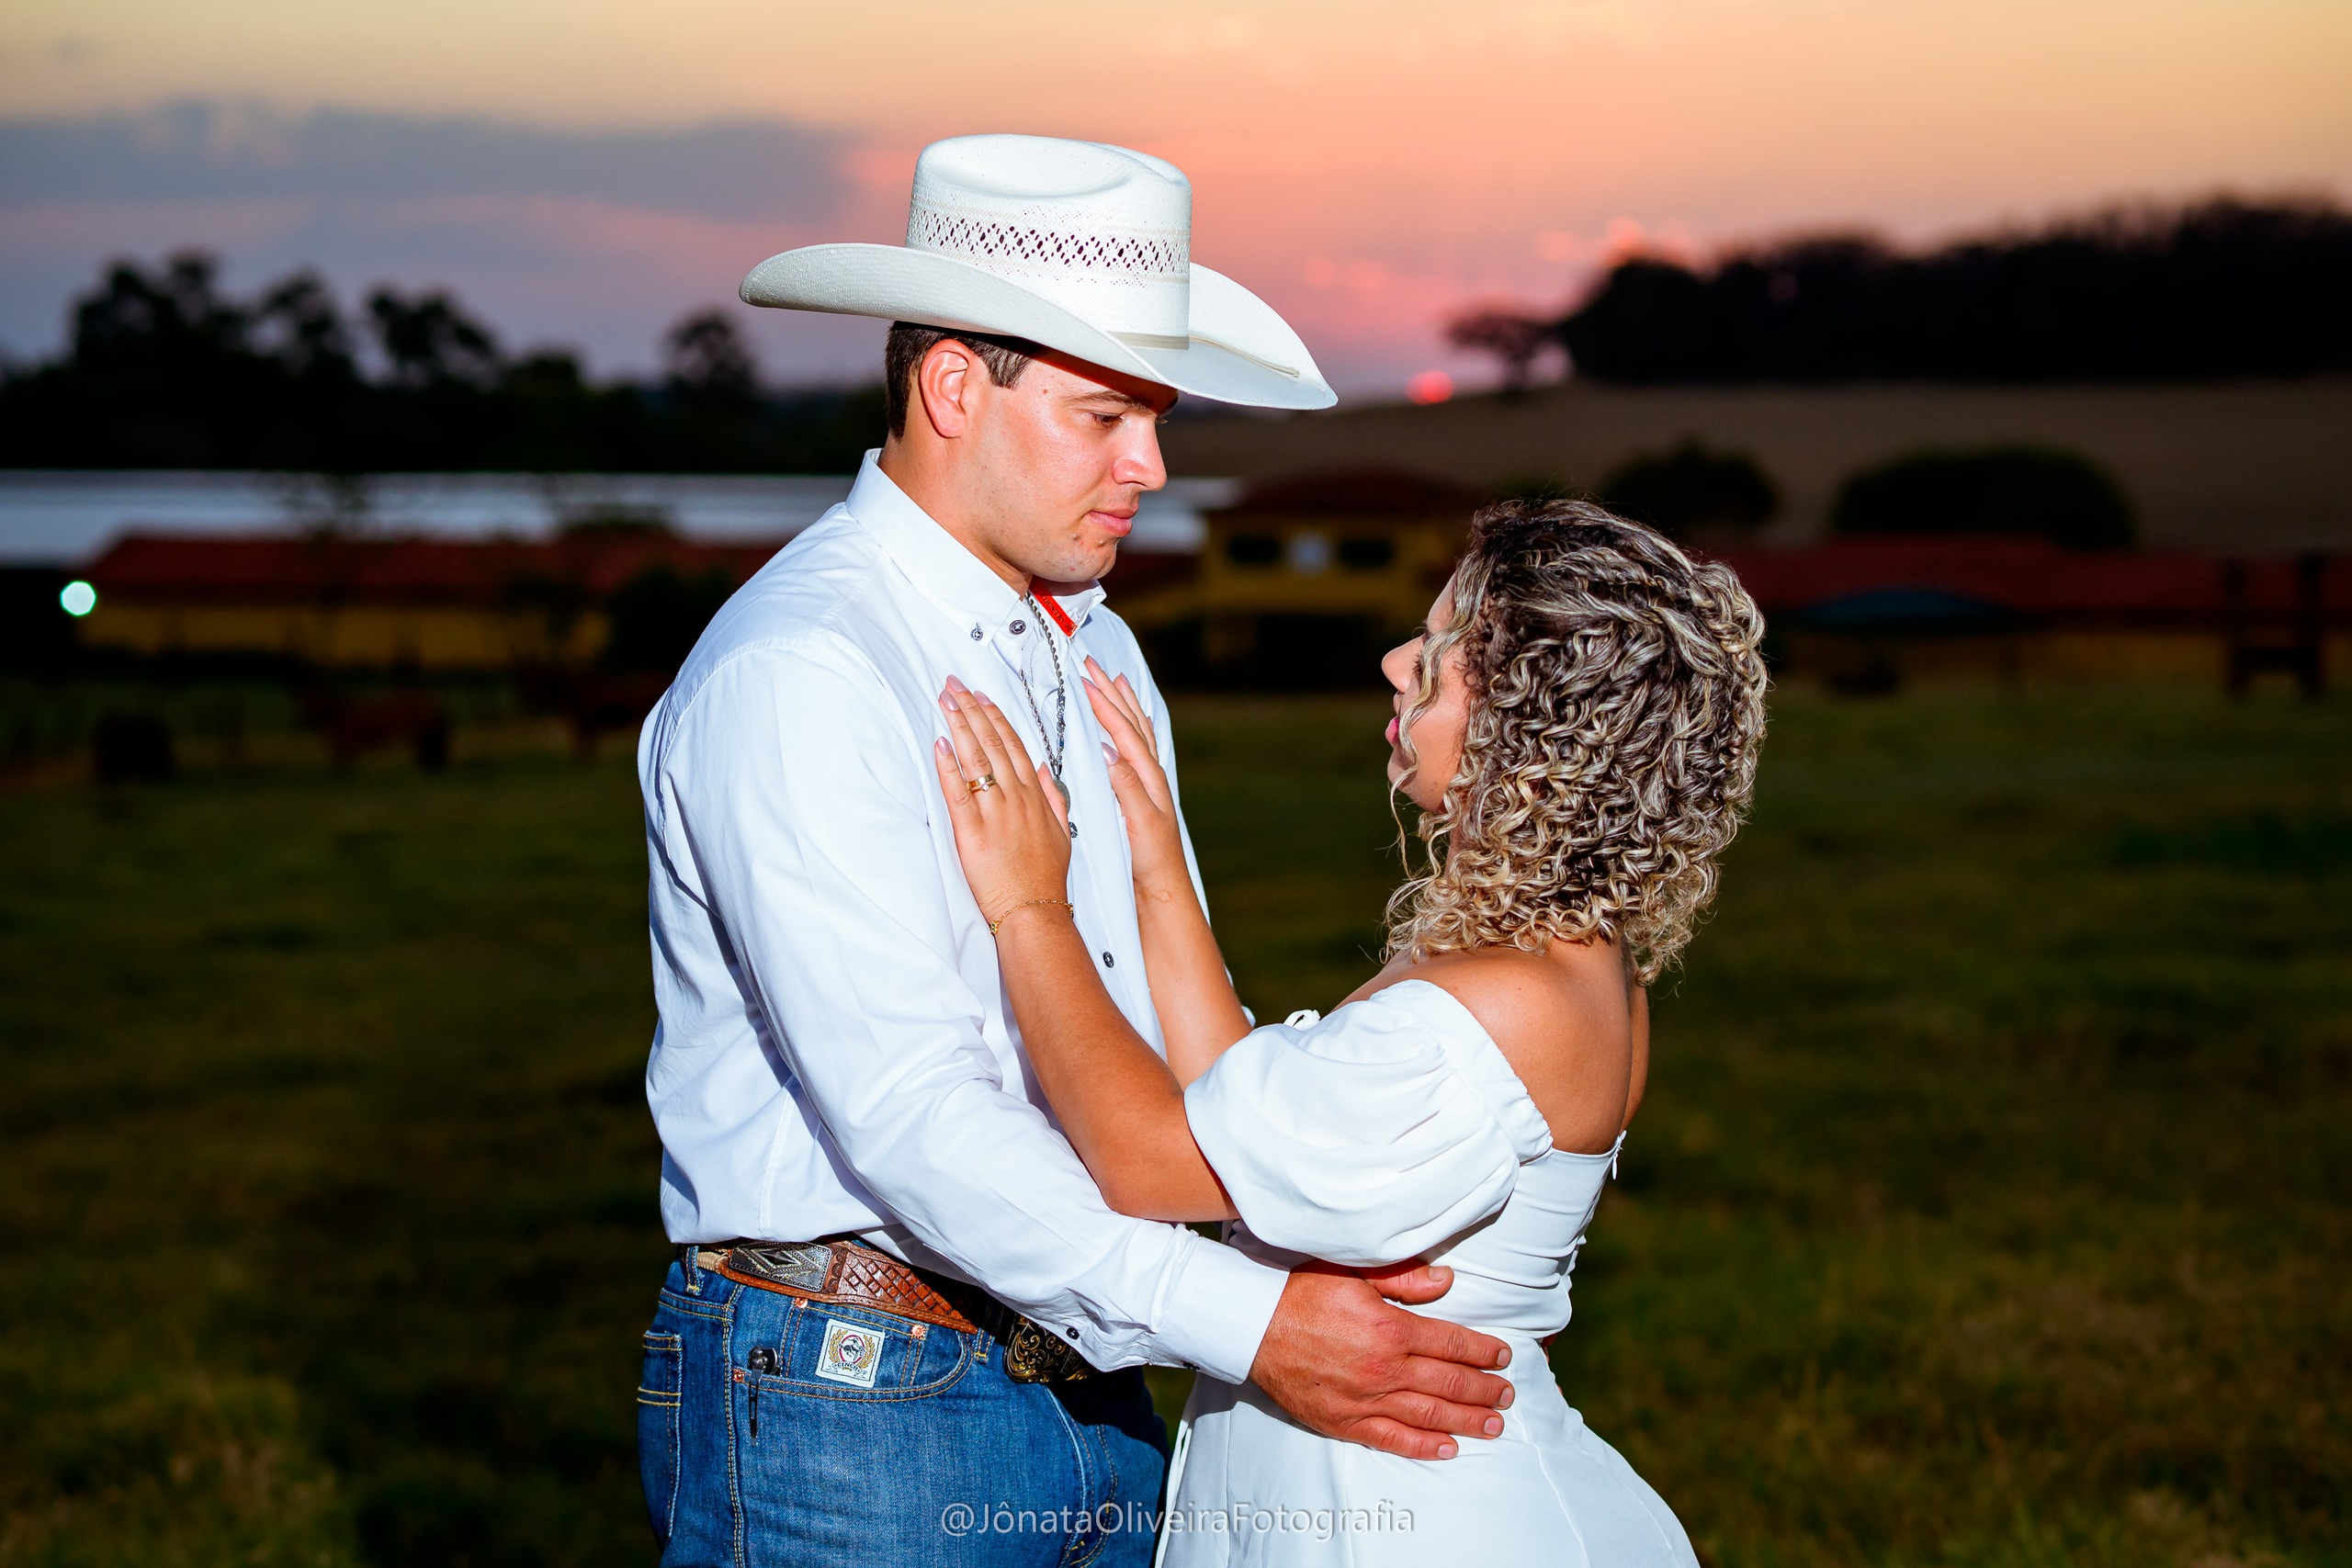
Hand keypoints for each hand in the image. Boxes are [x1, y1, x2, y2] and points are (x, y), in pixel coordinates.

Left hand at [931, 677, 1071, 928]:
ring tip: (945, 701)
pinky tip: (940, 742)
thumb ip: (1053, 798)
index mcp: (1035, 796)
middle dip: (972, 710)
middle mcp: (1016, 798)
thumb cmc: (1046, 877)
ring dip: (960, 726)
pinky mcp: (973, 832)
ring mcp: (995, 813)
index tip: (981, 696)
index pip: (1013, 746)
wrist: (1035, 912)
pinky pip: (958, 792)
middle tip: (954, 686)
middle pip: (992, 744)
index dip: (996, 718)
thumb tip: (1041, 770)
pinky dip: (948, 765)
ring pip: (976, 760)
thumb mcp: (1061, 832)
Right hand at [1080, 657, 1188, 897]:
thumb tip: (1111, 753)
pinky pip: (1136, 751)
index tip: (1086, 681)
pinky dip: (1130, 730)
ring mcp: (1148, 784)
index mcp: (1148, 778)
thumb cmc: (1150, 862)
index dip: (1105, 705)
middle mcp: (1151, 776)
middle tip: (1094, 668)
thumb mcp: (1137, 824)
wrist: (1162, 891)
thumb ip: (1126, 788)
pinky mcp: (1141, 796)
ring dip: (1124, 706)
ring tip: (1116, 682)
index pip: (1124, 732)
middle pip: (1132, 724)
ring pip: (1137, 733)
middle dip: (1113, 694)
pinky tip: (1124, 729)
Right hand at [1249, 1261, 1516, 1460]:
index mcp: (1392, 1328)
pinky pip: (1393, 1439)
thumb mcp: (1355, 1272)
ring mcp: (1365, 1400)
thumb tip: (1448, 1282)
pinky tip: (1448, 1447)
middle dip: (1485, 1390)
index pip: (1453, 1344)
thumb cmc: (1303, 1292)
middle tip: (1508, 1395)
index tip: (1504, 1357)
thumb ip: (1405, 1278)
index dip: (1484, 1352)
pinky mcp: (1345, 1422)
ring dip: (1467, 1421)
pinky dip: (1424, 1446)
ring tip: (1494, 1425)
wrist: (1253, 1325)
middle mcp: (1385, 1368)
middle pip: (1449, 1383)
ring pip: (1429, 1415)